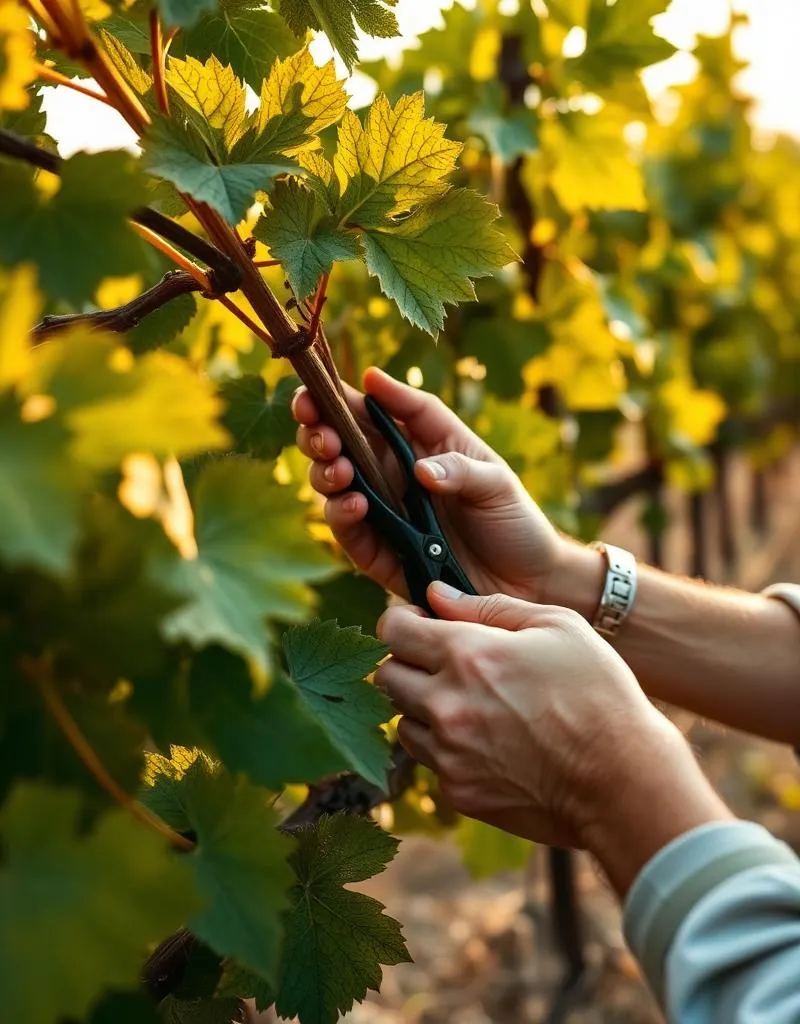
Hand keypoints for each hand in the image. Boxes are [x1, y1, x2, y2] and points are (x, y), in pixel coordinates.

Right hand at [292, 366, 562, 602]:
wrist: (526, 583)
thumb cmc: (515, 522)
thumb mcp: (497, 484)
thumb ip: (460, 469)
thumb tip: (419, 468)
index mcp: (424, 442)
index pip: (381, 409)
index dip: (352, 395)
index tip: (331, 386)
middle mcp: (395, 472)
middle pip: (343, 441)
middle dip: (319, 430)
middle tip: (321, 432)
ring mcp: (384, 511)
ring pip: (334, 482)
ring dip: (325, 471)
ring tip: (339, 468)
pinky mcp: (379, 553)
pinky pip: (349, 531)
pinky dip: (342, 515)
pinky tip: (354, 504)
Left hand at [377, 584, 732, 893]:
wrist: (623, 780)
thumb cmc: (599, 694)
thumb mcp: (558, 626)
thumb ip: (489, 606)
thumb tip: (437, 596)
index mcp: (468, 654)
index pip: (392, 630)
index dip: (401, 622)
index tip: (419, 624)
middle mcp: (447, 703)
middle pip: (386, 675)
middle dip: (408, 664)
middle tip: (442, 665)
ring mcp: (449, 752)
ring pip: (402, 720)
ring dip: (423, 708)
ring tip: (469, 706)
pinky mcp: (458, 791)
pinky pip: (429, 760)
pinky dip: (446, 748)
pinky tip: (486, 741)